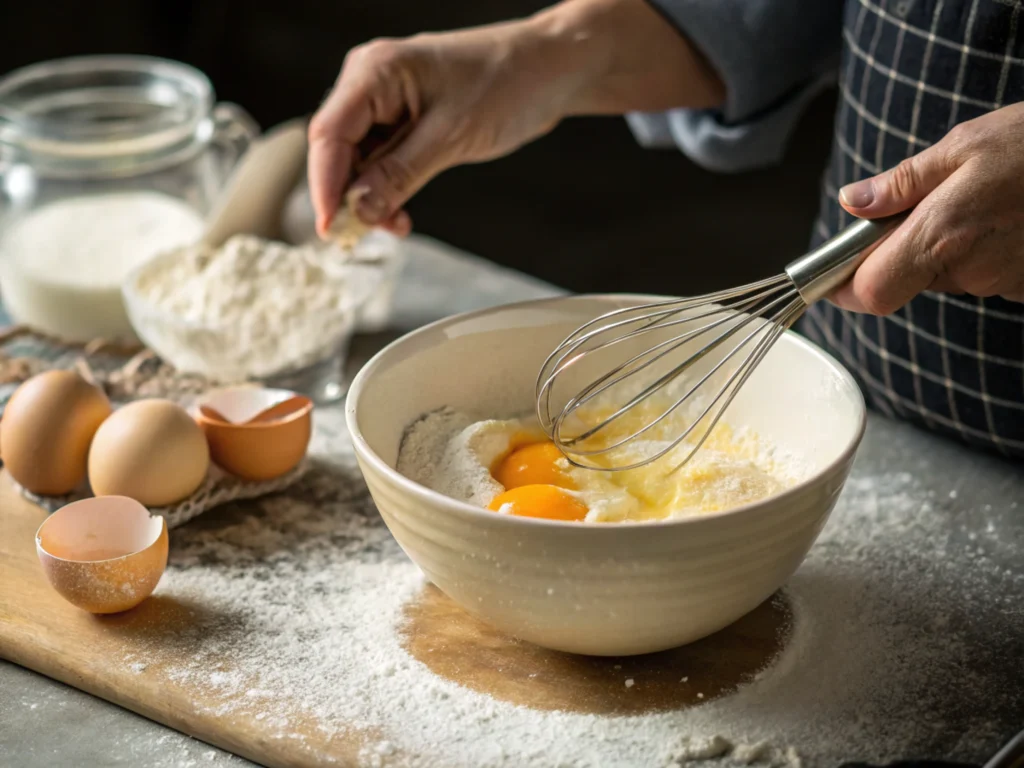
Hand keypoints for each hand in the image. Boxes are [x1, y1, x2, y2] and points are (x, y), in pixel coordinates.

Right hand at [307, 0, 723, 237]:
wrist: (550, 70)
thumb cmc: (508, 83)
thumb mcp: (452, 136)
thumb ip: (400, 174)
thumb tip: (358, 210)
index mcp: (375, 72)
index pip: (329, 134)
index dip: (324, 185)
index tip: (329, 229)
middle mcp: (372, 83)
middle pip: (337, 150)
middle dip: (348, 196)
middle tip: (362, 238)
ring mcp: (387, 103)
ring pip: (358, 162)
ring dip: (370, 199)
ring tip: (396, 226)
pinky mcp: (405, 121)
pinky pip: (381, 162)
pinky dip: (387, 190)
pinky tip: (400, 214)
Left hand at [835, 102, 1023, 313]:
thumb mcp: (965, 145)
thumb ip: (903, 182)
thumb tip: (852, 202)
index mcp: (941, 236)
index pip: (870, 292)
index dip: (844, 290)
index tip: (831, 277)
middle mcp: (969, 270)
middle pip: (906, 279)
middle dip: (902, 249)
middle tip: (924, 205)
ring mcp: (1001, 283)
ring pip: (946, 275)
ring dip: (946, 246)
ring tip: (979, 201)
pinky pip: (984, 274)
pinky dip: (981, 251)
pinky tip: (1005, 216)